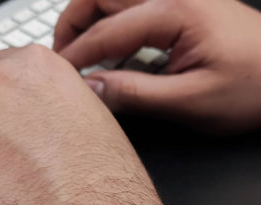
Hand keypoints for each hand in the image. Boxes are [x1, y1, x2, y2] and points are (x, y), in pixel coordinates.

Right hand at [54, 0, 260, 132]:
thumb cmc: (252, 87)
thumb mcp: (190, 100)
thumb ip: (135, 94)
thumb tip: (91, 89)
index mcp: (175, 10)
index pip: (106, 30)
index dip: (76, 56)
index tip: (58, 79)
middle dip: (72, 23)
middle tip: (60, 58)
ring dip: (89, 20)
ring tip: (77, 54)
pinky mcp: (181, 9)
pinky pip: (132, 9)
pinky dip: (110, 26)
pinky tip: (107, 53)